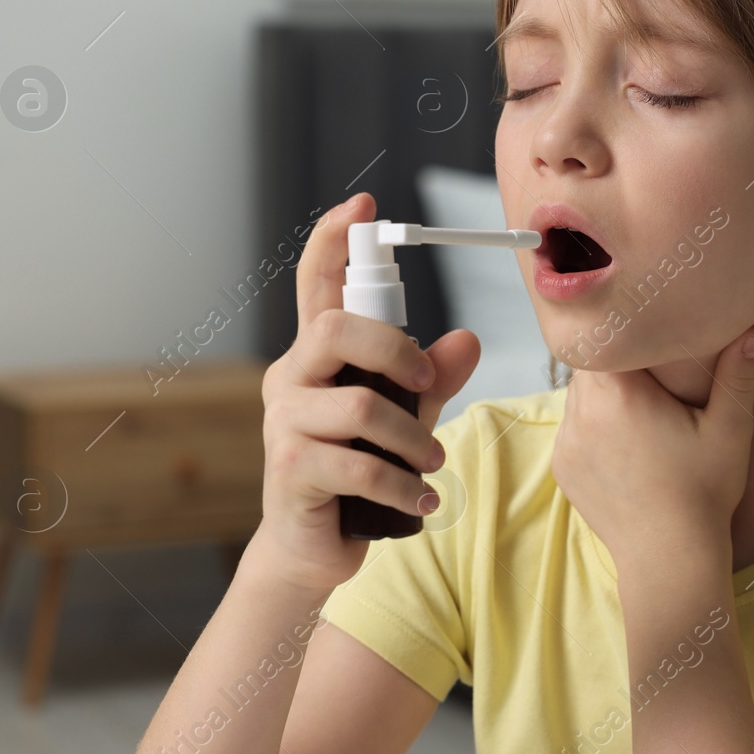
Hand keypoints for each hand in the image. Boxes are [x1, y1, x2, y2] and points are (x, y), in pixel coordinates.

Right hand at [253, 192, 481, 595]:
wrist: (317, 549)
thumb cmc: (360, 471)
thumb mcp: (407, 417)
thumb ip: (432, 378)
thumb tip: (469, 339)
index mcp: (316, 357)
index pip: (316, 284)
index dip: (334, 241)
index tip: (364, 205)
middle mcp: (291, 379)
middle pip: (334, 328)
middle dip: (394, 350)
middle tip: (428, 387)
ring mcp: (284, 424)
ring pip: (360, 405)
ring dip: (411, 438)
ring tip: (430, 464)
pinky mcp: (290, 470)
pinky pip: (359, 464)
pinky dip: (402, 484)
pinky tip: (419, 500)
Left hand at [550, 322, 753, 569]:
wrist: (669, 559)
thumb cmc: (703, 493)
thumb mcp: (729, 431)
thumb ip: (739, 375)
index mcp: (619, 393)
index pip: (608, 337)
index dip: (628, 332)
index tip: (652, 337)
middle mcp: (582, 412)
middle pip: (591, 363)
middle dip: (619, 363)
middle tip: (653, 371)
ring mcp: (567, 441)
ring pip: (580, 394)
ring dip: (604, 393)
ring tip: (640, 406)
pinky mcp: (562, 466)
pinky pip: (573, 427)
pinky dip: (593, 425)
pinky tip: (625, 442)